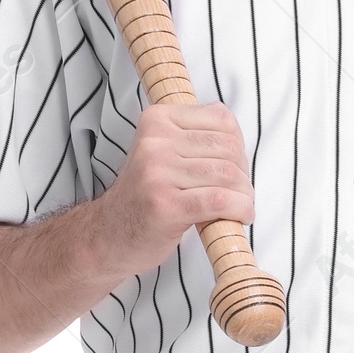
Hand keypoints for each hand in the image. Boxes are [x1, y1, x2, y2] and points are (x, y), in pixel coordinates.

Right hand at [95, 101, 254, 278]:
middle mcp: (155, 142)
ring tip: (238, 206)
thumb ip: (195, 137)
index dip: (238, 145)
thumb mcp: (162, 151)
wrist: (109, 234)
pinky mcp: (166, 205)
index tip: (232, 166)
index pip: (221, 118)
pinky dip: (239, 210)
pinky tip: (240, 217)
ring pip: (228, 174)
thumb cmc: (145, 195)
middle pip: (229, 148)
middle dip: (243, 173)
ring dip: (244, 195)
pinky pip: (220, 200)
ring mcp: (158, 173)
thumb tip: (239, 140)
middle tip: (238, 192)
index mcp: (156, 120)